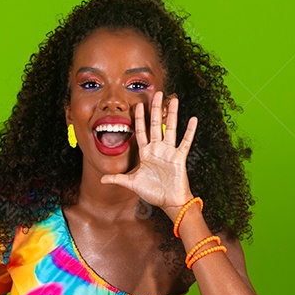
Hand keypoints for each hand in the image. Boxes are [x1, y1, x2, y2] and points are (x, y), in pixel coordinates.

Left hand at [99, 90, 196, 213]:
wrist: (169, 201)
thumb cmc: (152, 192)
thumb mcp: (132, 183)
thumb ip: (118, 179)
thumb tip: (101, 180)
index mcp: (146, 153)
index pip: (141, 131)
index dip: (139, 118)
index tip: (138, 105)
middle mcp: (157, 149)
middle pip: (155, 125)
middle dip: (155, 109)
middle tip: (157, 93)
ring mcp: (169, 152)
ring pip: (170, 128)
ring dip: (172, 114)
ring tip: (174, 99)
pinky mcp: (179, 157)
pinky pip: (185, 142)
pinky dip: (189, 131)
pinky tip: (193, 119)